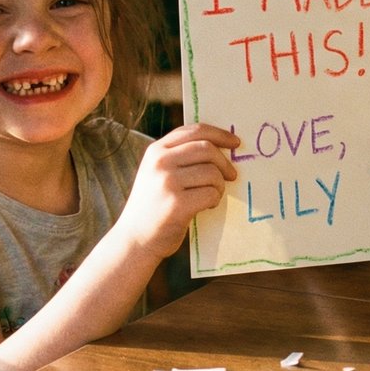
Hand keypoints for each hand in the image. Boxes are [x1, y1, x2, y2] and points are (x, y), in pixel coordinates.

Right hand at [115, 123, 240, 259]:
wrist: (135, 239)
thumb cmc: (152, 206)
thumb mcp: (156, 173)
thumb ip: (179, 157)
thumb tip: (219, 147)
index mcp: (156, 151)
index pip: (194, 131)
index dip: (219, 134)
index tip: (234, 142)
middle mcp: (160, 162)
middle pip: (207, 149)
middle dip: (225, 162)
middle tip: (231, 175)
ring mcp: (167, 182)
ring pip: (212, 173)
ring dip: (219, 186)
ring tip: (211, 196)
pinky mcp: (177, 204)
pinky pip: (211, 194)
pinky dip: (215, 200)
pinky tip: (206, 206)